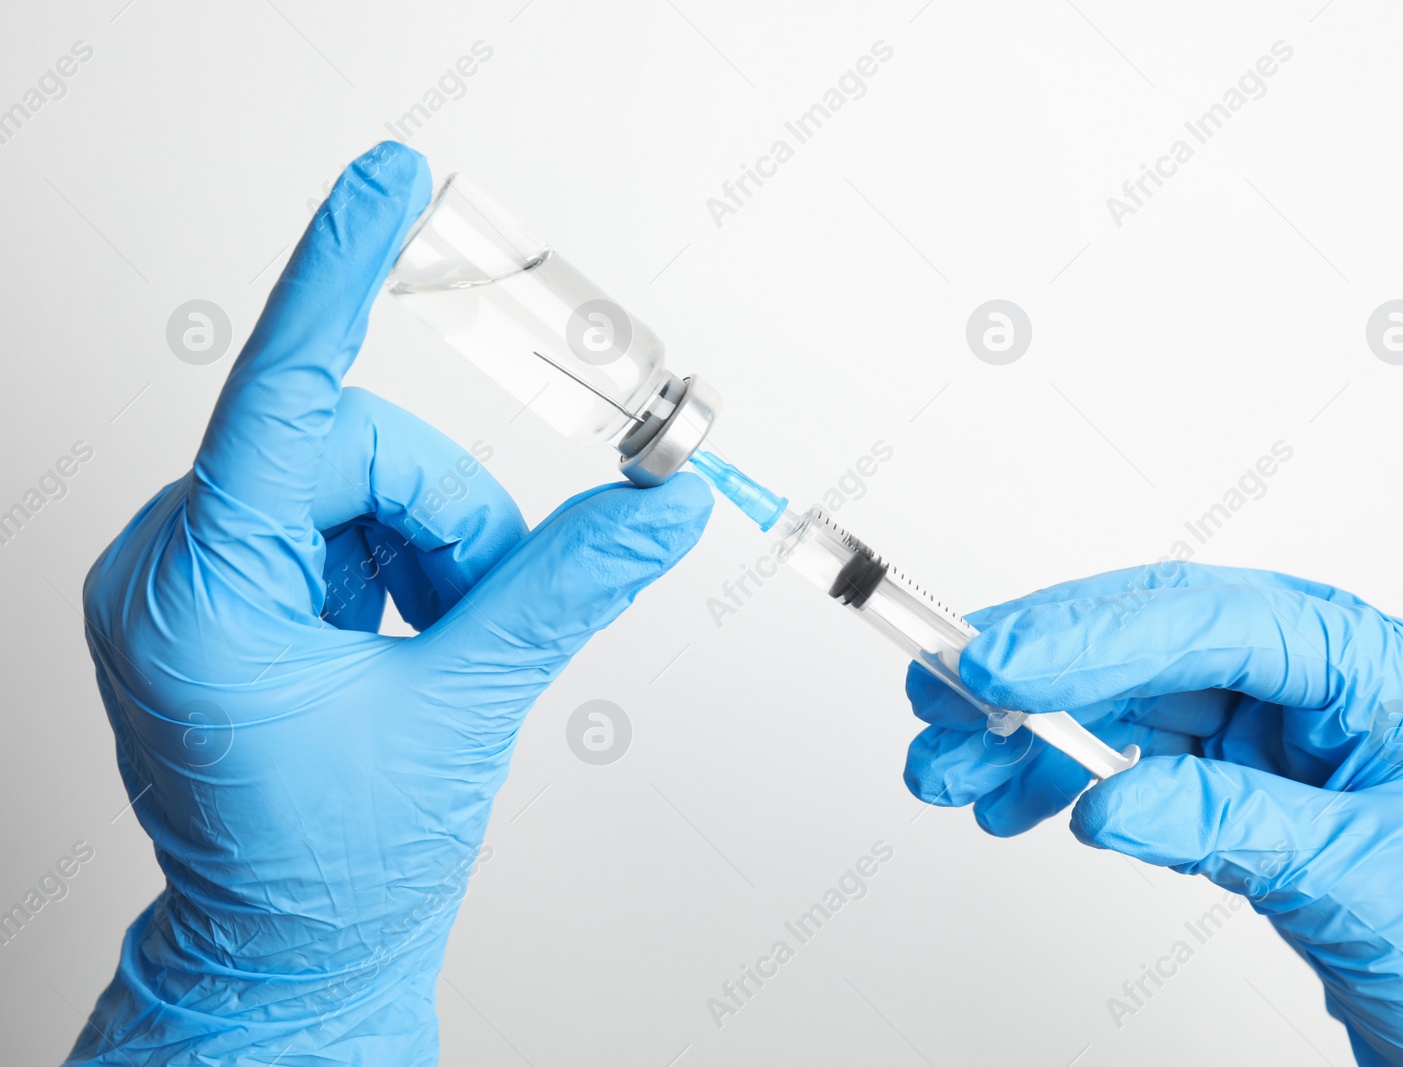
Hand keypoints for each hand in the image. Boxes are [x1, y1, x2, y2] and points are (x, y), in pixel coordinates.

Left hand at [69, 143, 710, 1065]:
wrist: (294, 951)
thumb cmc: (341, 867)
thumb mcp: (466, 716)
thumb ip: (565, 589)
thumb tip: (660, 505)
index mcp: (200, 603)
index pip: (284, 402)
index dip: (340, 279)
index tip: (383, 185)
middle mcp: (174, 573)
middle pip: (346, 446)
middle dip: (442, 517)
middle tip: (475, 610)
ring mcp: (196, 578)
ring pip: (351, 472)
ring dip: (430, 541)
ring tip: (439, 642)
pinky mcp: (228, 586)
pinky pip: (337, 510)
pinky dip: (402, 555)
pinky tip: (408, 633)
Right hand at [903, 562, 1402, 1065]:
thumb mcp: (1372, 885)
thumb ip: (1232, 828)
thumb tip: (1109, 800)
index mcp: (1395, 673)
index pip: (1225, 622)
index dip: (1101, 635)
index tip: (1004, 663)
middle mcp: (1335, 686)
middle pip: (1161, 644)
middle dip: (1042, 670)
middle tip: (947, 696)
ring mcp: (1288, 736)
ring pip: (1132, 702)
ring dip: (1033, 730)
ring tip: (952, 767)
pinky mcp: (1251, 787)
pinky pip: (1138, 762)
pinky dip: (1067, 779)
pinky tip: (1017, 799)